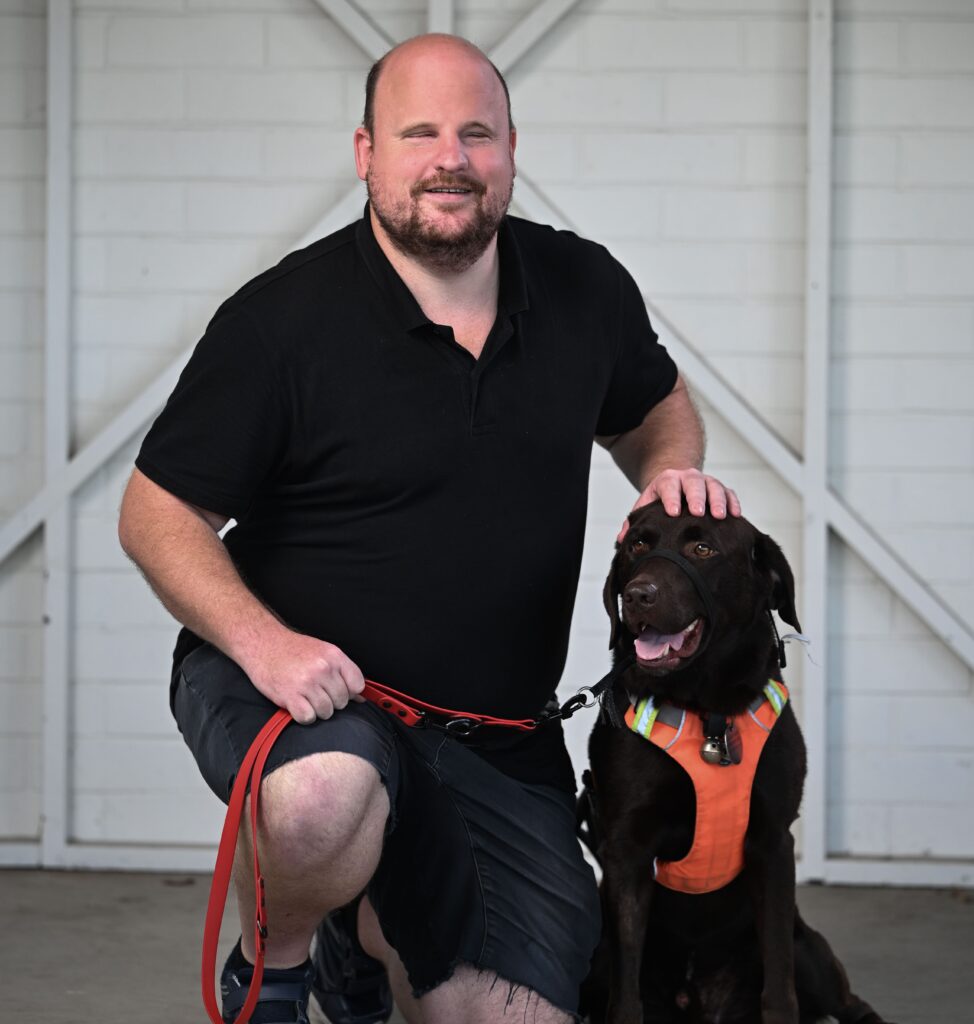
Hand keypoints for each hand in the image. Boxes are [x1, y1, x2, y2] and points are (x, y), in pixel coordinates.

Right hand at [243, 628, 365, 724]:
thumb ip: (343, 672)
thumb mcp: (323, 652)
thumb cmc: (294, 650)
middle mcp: (323, 668)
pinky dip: (303, 716)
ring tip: (305, 697)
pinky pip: (308, 718)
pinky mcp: (290, 696)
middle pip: (342, 701)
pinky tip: (296, 704)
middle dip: (331, 701)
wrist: (263, 644)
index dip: (349, 692)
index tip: (337, 689)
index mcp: (334, 656)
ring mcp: (307, 683)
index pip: (357, 685)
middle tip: (315, 692)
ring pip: (326, 712)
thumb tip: (361, 698)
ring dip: (316, 710)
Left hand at [617, 468, 739, 541]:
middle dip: (696, 497)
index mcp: (666, 481)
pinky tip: (735, 515)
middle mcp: (687, 477)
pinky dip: (732, 501)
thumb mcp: (644, 507)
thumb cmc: (659, 501)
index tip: (673, 512)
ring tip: (720, 516)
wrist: (675, 485)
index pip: (668, 486)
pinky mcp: (719, 489)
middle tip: (699, 513)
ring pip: (714, 486)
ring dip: (718, 500)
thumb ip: (633, 522)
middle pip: (694, 483)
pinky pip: (728, 492)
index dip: (671, 498)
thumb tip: (622, 540)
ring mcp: (705, 482)